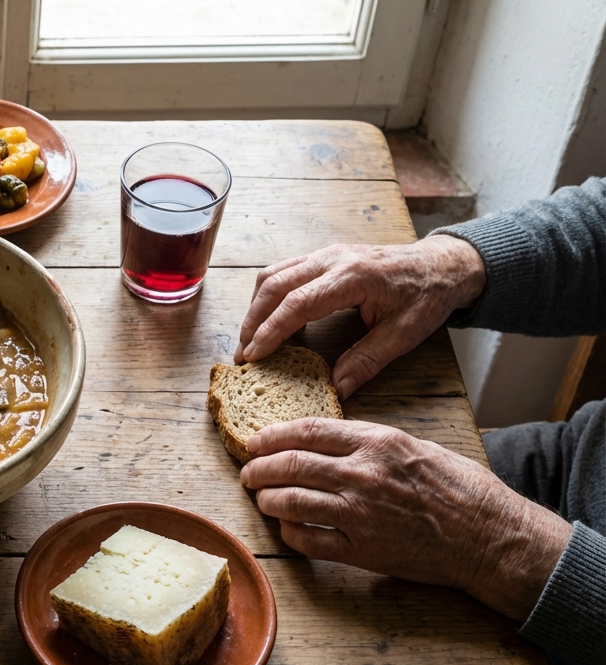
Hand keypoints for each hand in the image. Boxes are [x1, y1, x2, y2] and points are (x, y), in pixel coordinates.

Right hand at [236, 235, 485, 397]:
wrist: (443, 264)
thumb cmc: (427, 296)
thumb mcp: (405, 333)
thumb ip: (368, 360)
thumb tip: (338, 388)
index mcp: (352, 276)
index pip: (297, 303)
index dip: (270, 330)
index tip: (254, 356)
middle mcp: (332, 259)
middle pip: (274, 285)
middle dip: (252, 321)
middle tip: (243, 355)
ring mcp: (325, 254)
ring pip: (273, 275)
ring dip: (256, 307)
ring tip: (251, 340)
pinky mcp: (323, 257)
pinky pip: (284, 272)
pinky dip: (268, 297)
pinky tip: (270, 320)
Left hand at [240, 418, 571, 621]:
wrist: (489, 537)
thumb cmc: (461, 488)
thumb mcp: (416, 447)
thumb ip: (369, 442)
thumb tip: (325, 441)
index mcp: (378, 443)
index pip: (308, 431)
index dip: (273, 435)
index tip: (256, 440)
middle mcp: (362, 475)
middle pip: (289, 465)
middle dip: (258, 467)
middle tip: (248, 471)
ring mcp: (358, 514)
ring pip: (289, 502)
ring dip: (266, 498)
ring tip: (261, 497)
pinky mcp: (361, 550)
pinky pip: (306, 540)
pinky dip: (288, 532)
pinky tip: (285, 526)